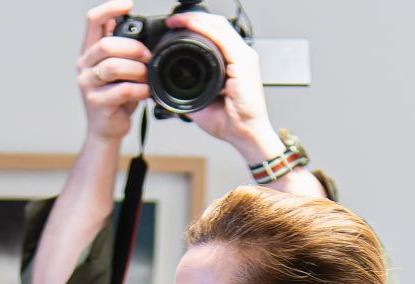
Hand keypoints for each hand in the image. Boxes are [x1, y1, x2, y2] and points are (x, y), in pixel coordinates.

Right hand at [76, 1, 151, 143]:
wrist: (107, 129)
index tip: (128, 5)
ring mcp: (88, 85)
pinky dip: (139, 90)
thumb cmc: (115, 97)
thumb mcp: (118, 69)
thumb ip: (120, 47)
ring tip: (146, 77)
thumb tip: (132, 24)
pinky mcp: (97, 102)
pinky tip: (145, 92)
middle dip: (133, 49)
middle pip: (106, 45)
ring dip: (137, 70)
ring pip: (114, 67)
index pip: (93, 21)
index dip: (110, 9)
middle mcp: (85, 66)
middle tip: (147, 58)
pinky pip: (122, 90)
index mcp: (90, 52)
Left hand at [164, 9, 278, 159]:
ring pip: (220, 27)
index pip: (216, 34)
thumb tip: (170, 89)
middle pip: (217, 25)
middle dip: (193, 18)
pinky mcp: (244, 63)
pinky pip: (223, 39)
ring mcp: (244, 57)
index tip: (175, 27)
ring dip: (197, 20)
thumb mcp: (202, 102)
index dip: (195, 26)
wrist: (245, 134)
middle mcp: (241, 56)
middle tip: (172, 21)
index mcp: (233, 62)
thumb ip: (189, 91)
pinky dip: (205, 30)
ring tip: (177, 21)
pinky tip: (191, 27)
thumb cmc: (230, 121)